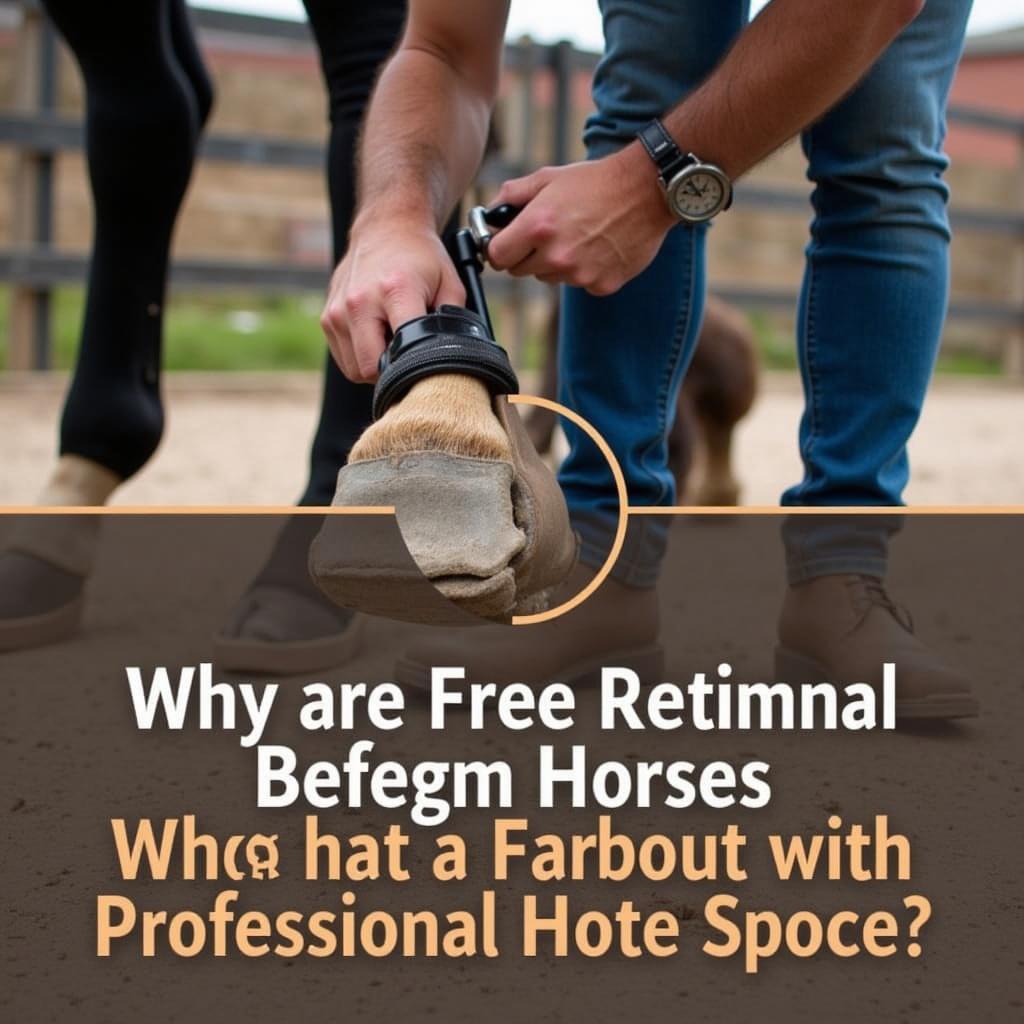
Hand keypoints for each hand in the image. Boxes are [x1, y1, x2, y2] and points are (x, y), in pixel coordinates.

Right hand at [320, 216, 464, 382]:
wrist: (387, 227)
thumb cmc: (422, 257)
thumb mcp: (451, 285)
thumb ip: (454, 323)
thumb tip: (454, 359)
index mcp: (395, 292)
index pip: (395, 357)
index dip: (410, 373)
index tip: (423, 369)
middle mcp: (359, 302)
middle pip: (368, 370)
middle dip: (390, 374)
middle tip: (409, 357)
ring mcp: (338, 311)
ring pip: (353, 369)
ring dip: (374, 365)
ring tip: (392, 342)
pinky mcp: (328, 317)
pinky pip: (344, 357)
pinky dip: (360, 356)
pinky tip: (377, 336)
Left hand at [486, 144, 675, 295]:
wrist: (646, 191)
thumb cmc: (596, 181)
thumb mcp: (550, 177)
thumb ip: (513, 194)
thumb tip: (490, 211)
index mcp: (537, 226)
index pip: (497, 257)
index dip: (499, 249)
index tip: (505, 244)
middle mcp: (556, 255)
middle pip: (521, 271)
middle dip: (527, 254)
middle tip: (548, 233)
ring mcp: (580, 274)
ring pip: (551, 277)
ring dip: (557, 262)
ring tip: (579, 235)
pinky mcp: (601, 285)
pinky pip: (580, 283)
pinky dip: (585, 270)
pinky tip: (599, 247)